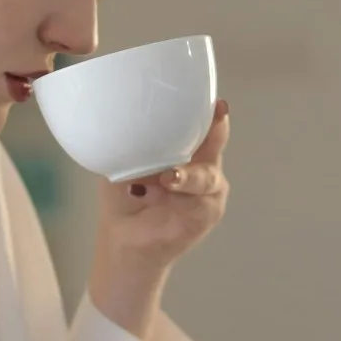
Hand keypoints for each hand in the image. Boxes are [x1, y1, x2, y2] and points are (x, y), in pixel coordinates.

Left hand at [95, 99, 231, 267]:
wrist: (124, 237)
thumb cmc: (124, 196)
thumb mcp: (123, 163)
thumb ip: (134, 146)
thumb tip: (131, 124)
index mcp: (185, 146)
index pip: (202, 123)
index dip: (211, 112)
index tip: (217, 104)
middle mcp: (202, 163)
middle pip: (216, 142)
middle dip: (215, 131)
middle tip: (211, 120)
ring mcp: (208, 188)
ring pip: (208, 175)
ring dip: (187, 175)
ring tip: (167, 177)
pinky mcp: (208, 212)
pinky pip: (201, 201)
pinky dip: (182, 196)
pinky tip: (165, 191)